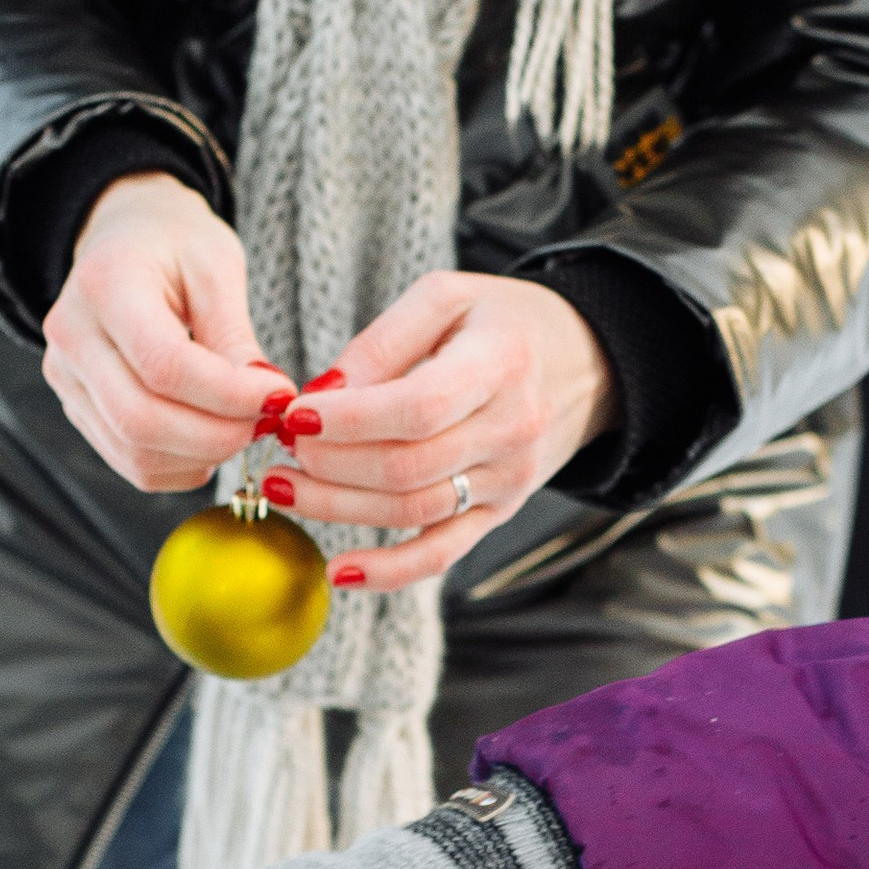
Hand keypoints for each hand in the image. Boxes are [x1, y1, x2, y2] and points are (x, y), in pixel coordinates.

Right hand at [43, 174, 276, 491]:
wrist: (124, 238)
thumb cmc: (174, 243)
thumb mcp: (217, 267)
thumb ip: (235, 338)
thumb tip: (263, 404)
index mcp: (105, 285)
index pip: (163, 365)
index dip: (228, 394)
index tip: (279, 394)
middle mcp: (72, 337)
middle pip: (140, 420)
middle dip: (218, 435)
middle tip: (267, 421)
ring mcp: (67, 379)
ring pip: (135, 453)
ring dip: (203, 455)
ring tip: (244, 425)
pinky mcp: (78, 409)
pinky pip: (131, 463)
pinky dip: (182, 465)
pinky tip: (212, 436)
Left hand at [272, 273, 615, 589]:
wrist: (588, 364)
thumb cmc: (505, 322)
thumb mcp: (448, 297)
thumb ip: (383, 340)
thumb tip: (322, 394)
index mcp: (499, 365)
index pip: (417, 408)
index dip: (348, 420)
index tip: (294, 416)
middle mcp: (510, 430)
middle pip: (406, 468)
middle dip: (329, 463)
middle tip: (280, 447)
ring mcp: (507, 481)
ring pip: (412, 512)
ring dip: (338, 508)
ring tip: (284, 486)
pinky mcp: (499, 513)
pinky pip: (442, 554)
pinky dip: (389, 571)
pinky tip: (339, 570)